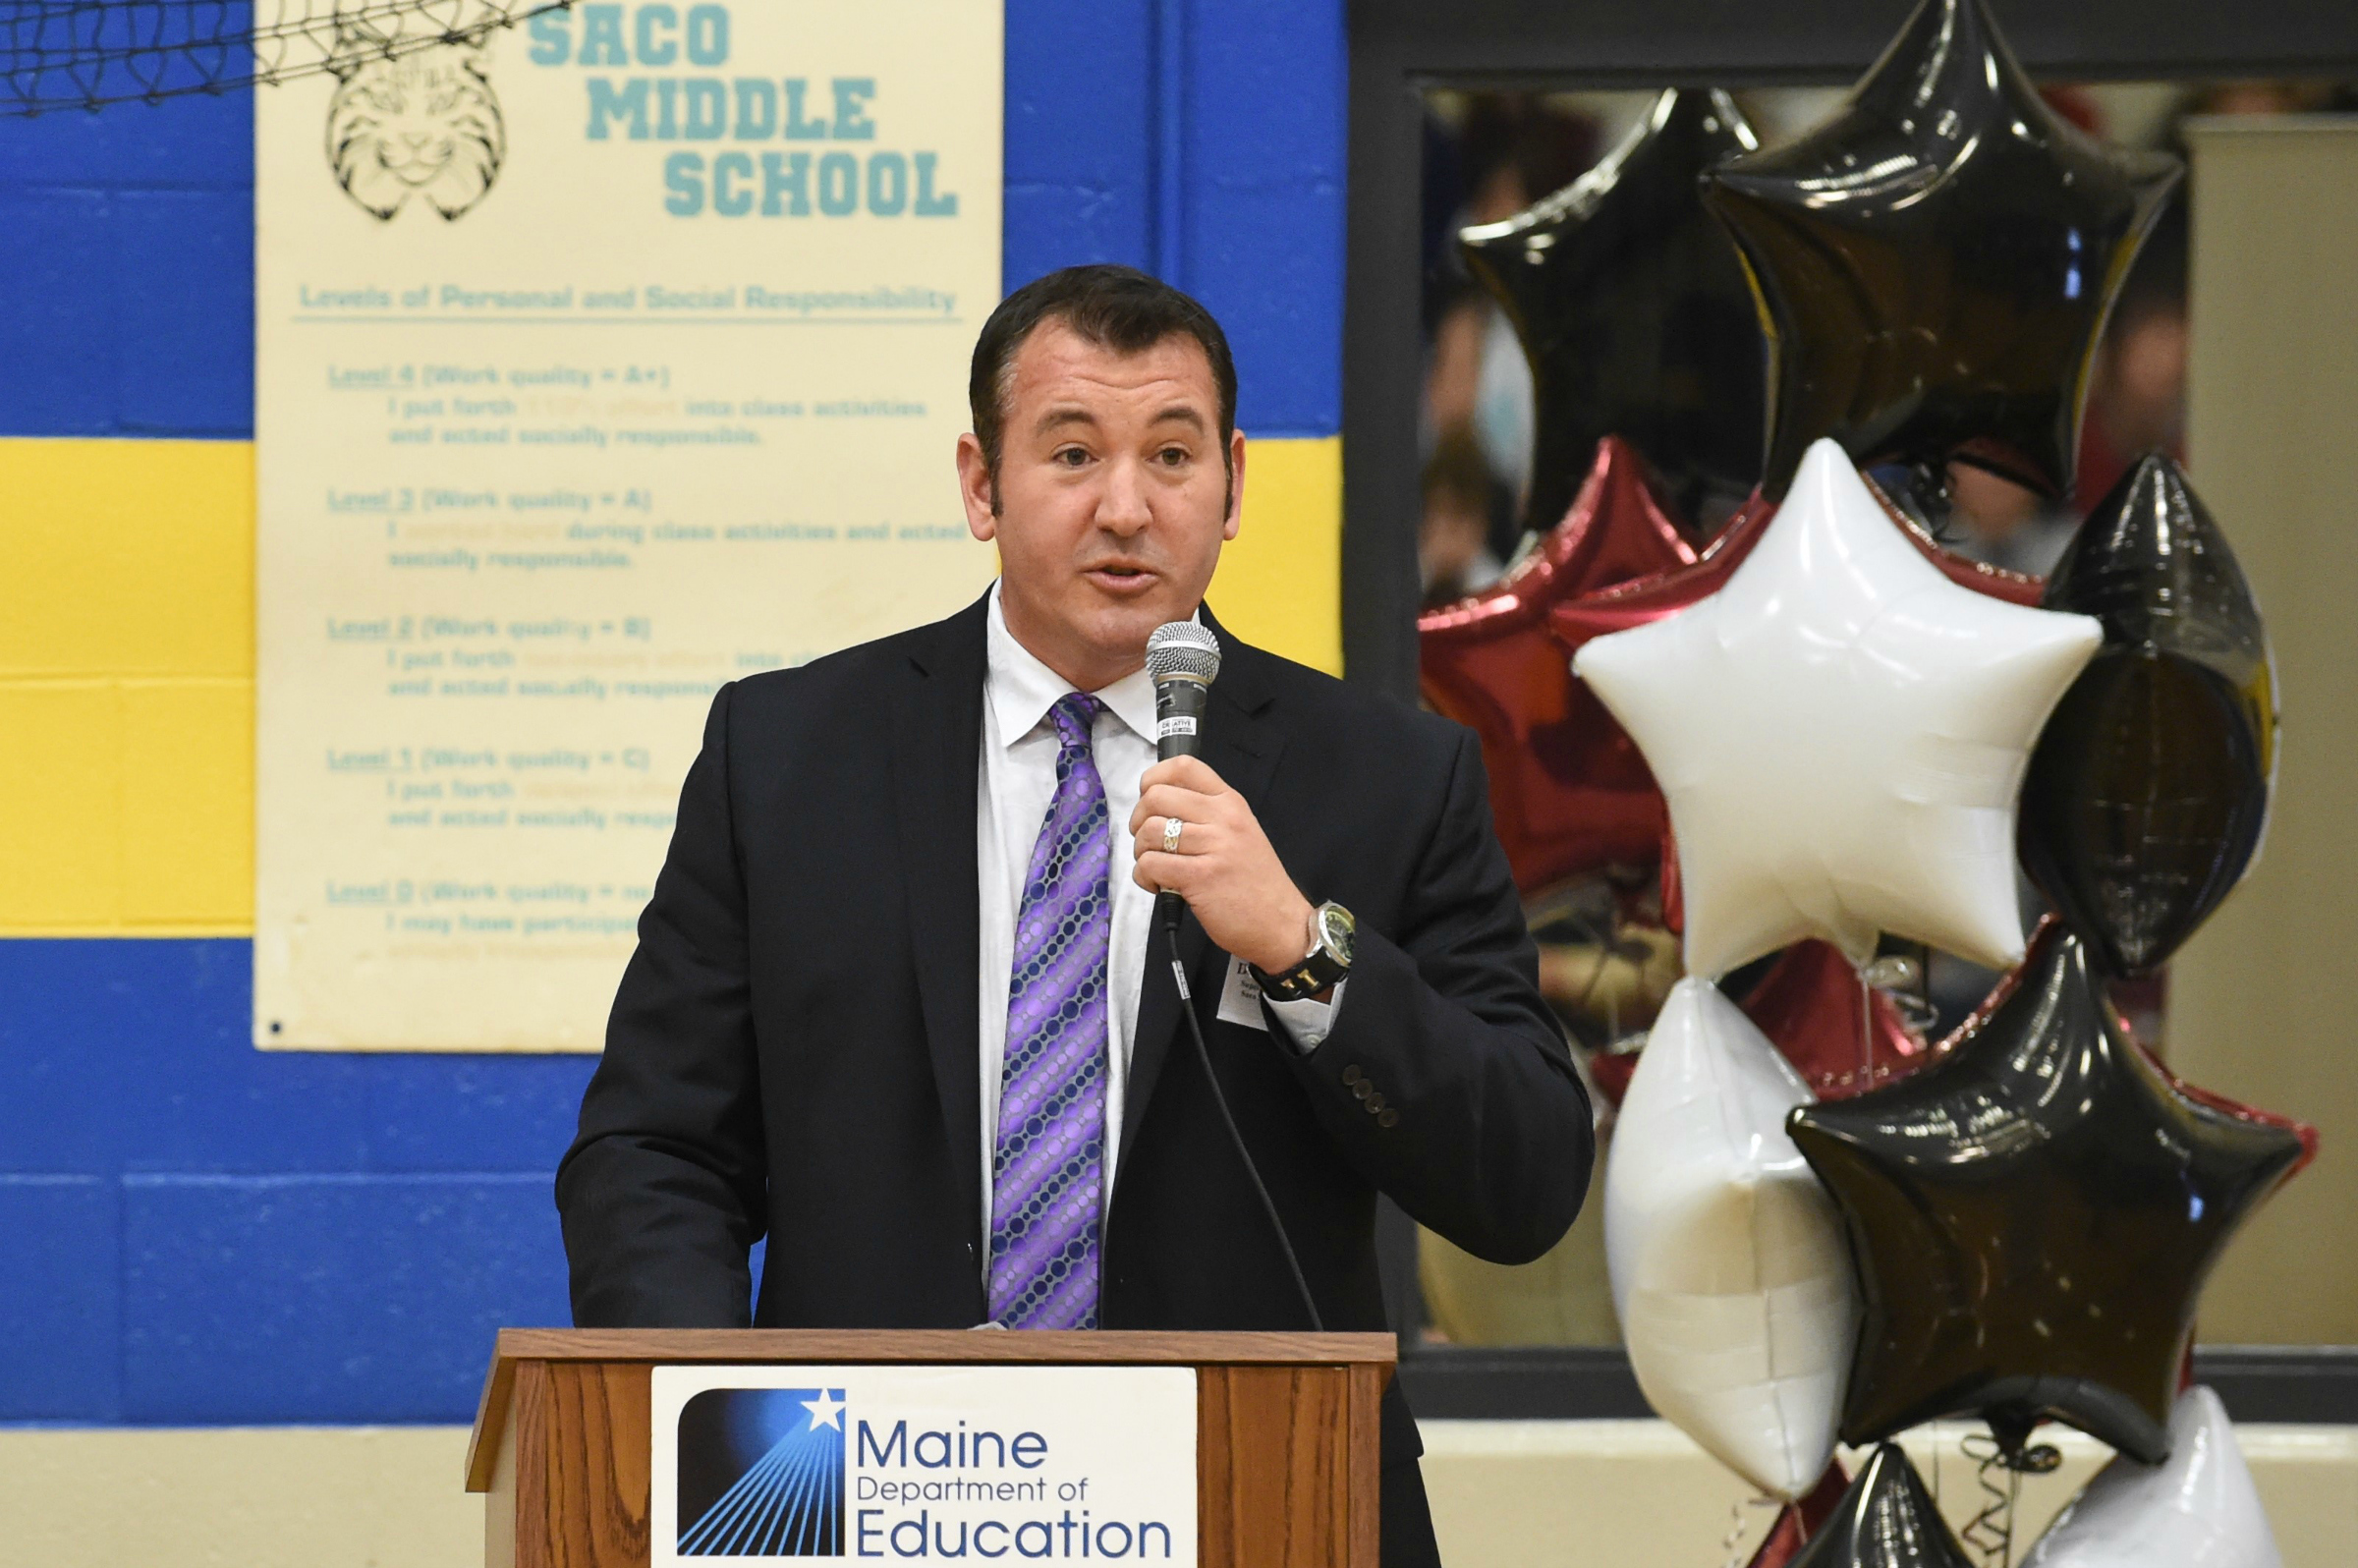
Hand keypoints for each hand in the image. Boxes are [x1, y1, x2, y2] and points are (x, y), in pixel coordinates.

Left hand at [1129, 755, 1314, 972]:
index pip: (1184, 766)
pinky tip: (1160, 886)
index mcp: (1230, 802)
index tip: (1150, 802)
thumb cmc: (1256, 883)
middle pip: (1156, 796)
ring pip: (1148, 831)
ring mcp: (1213, 847)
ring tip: (1157, 869)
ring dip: (1141, 853)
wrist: (1282, 924)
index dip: (1154, 779)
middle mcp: (1223, 818)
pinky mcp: (1200, 877)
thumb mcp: (1241, 833)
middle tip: (1149, 843)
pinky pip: (1150, 864)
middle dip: (1138, 821)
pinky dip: (1144, 878)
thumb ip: (1207, 816)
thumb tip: (1157, 808)